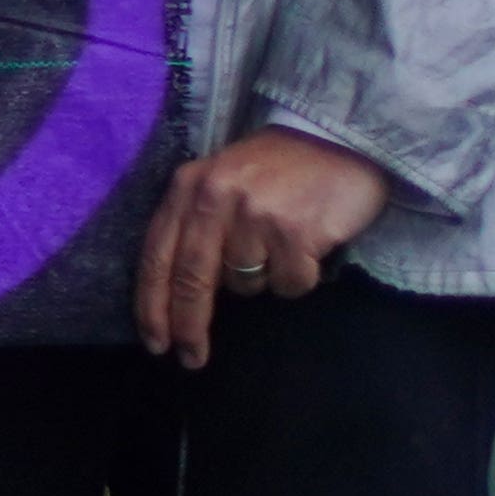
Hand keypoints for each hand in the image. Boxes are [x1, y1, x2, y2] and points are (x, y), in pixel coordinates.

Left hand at [134, 124, 390, 365]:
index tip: (155, 343)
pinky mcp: (296, 231)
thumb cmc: (278, 169)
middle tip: (191, 358)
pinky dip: (298, 277)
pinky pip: (288, 284)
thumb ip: (194, 226)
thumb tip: (176, 296)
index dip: (152, 306)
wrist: (342, 137)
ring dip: (263, 280)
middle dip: (189, 326)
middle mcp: (215, 198)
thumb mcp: (221, 182)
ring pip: (245, 285)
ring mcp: (255, 214)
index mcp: (188, 187)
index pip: (156, 257)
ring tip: (282, 245)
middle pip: (191, 281)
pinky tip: (309, 247)